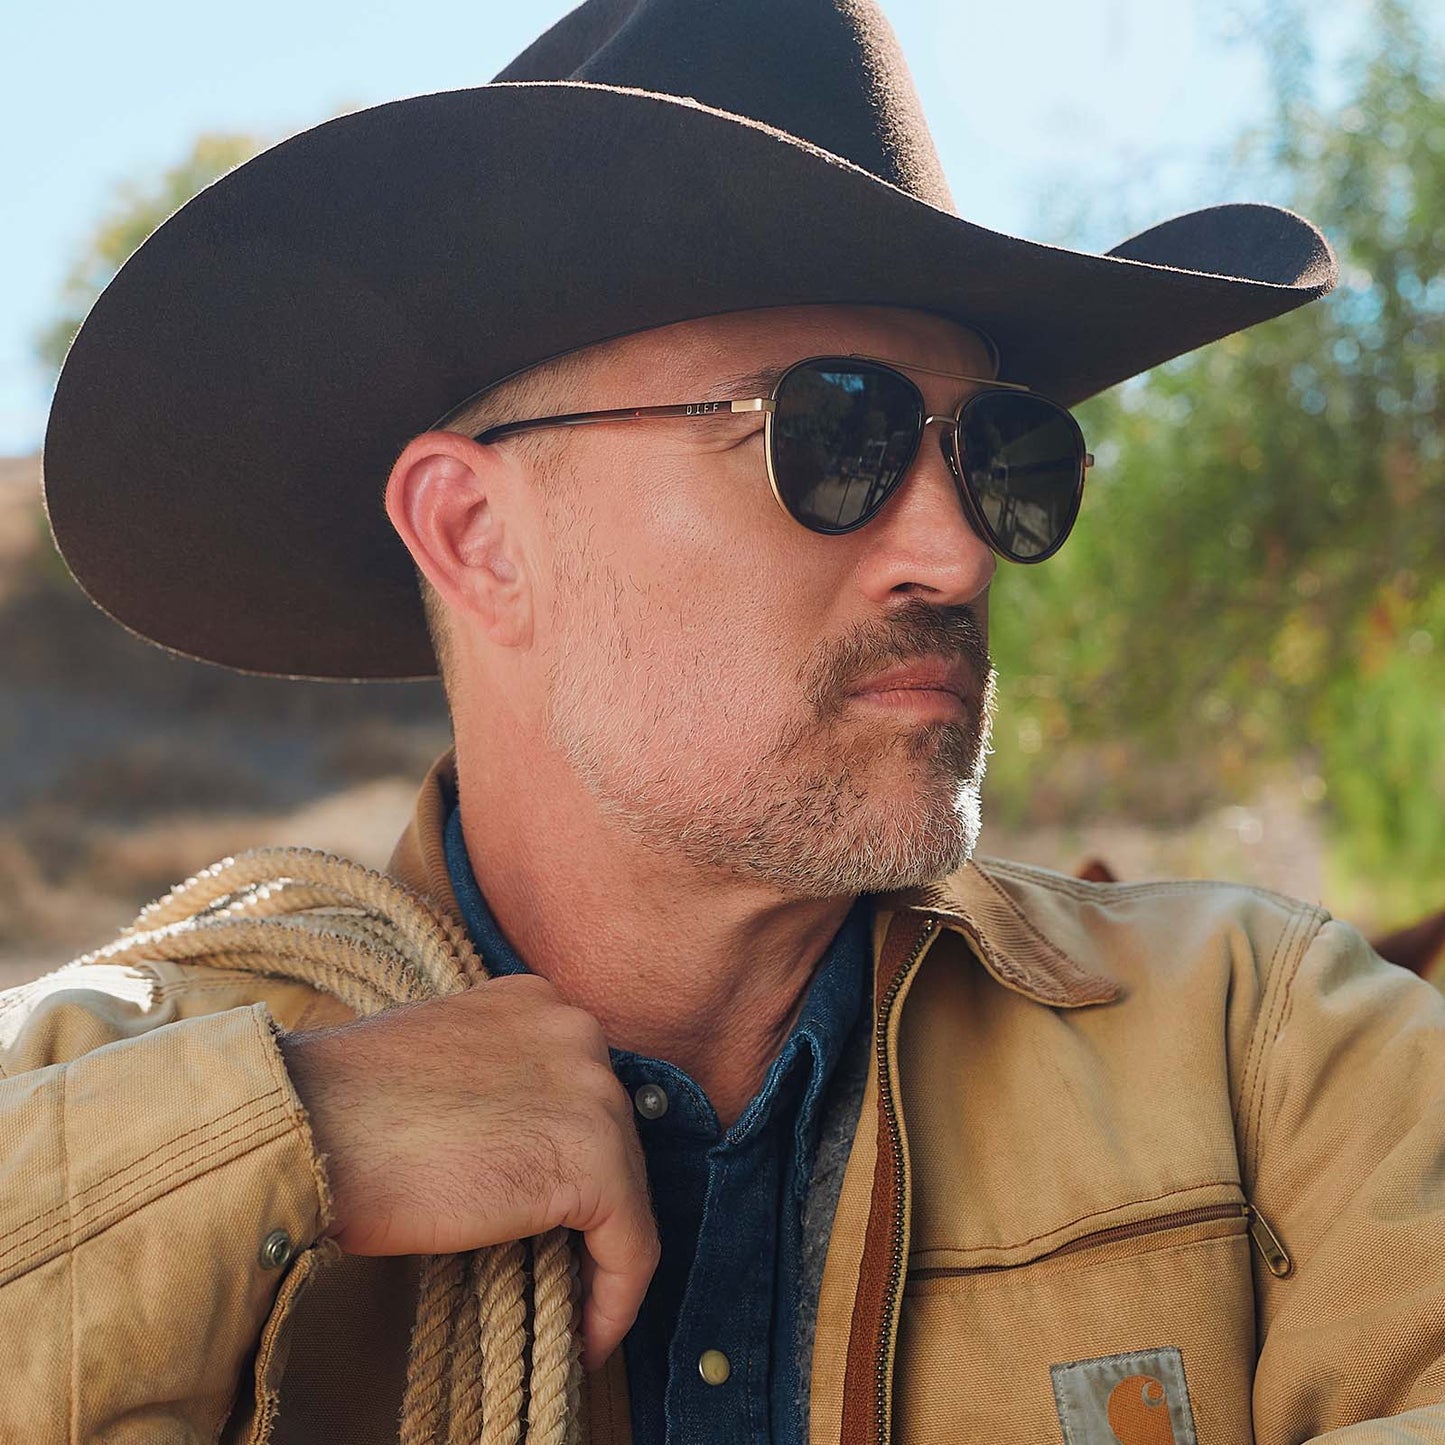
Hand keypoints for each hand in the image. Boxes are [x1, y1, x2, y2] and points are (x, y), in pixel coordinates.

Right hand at [279, 974, 657, 1368]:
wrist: (305, 1127)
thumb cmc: (341, 1108)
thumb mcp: (436, 1067)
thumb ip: (489, 1087)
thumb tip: (509, 1149)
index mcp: (534, 1003)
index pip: (576, 1094)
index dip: (564, 1162)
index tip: (548, 1220)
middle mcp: (576, 1030)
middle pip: (609, 1136)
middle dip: (587, 1209)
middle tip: (559, 1271)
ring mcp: (593, 1088)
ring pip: (626, 1191)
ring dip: (598, 1257)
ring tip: (569, 1312)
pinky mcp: (595, 1159)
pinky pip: (633, 1246)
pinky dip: (614, 1302)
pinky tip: (584, 1342)